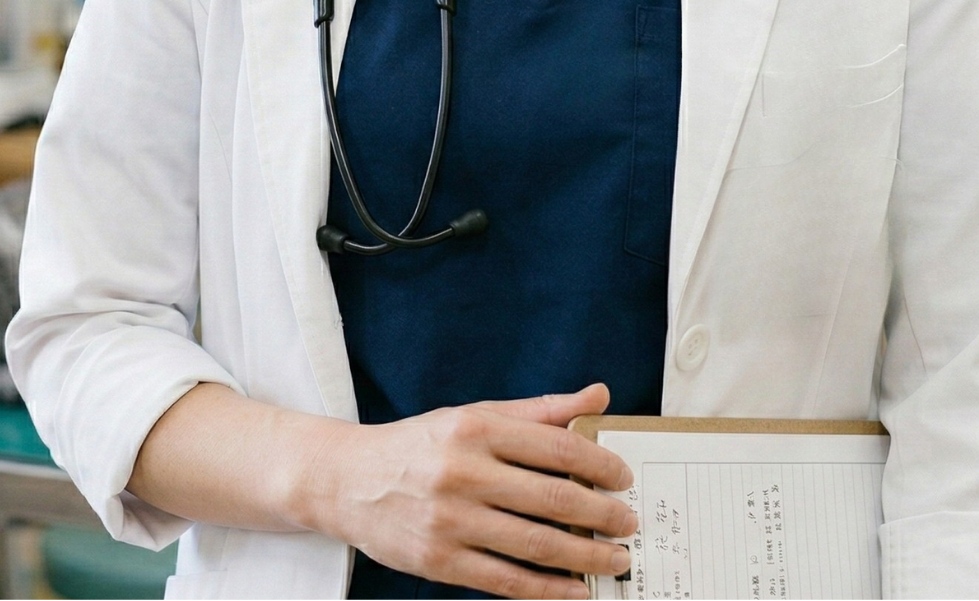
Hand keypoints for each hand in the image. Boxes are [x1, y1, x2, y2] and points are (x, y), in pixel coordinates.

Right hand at [292, 383, 636, 598]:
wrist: (347, 480)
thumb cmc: (422, 445)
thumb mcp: (477, 414)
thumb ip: (541, 410)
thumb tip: (598, 397)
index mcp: (477, 428)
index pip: (556, 446)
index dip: (600, 464)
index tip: (625, 478)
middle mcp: (463, 472)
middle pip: (552, 498)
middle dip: (602, 516)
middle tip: (630, 524)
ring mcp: (450, 520)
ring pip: (535, 544)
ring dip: (585, 557)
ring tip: (616, 559)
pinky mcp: (439, 562)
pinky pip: (506, 580)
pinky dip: (548, 590)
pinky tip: (576, 590)